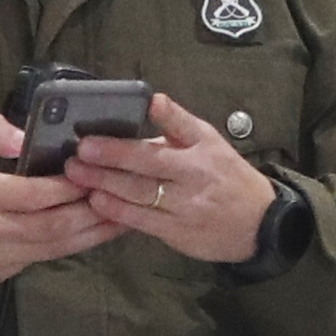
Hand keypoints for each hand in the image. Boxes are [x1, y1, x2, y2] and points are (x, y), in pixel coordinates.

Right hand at [0, 113, 122, 286]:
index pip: (33, 194)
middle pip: (53, 225)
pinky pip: (46, 257)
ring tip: (122, 215)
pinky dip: (73, 244)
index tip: (93, 171)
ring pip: (56, 247)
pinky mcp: (5, 272)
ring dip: (92, 232)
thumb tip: (24, 135)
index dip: (68, 186)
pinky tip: (93, 231)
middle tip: (119, 194)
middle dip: (91, 211)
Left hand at [68, 93, 279, 266]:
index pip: (168, 137)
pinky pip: (142, 221)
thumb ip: (178, 123)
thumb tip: (151, 101)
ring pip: (139, 195)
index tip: (111, 125)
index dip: (139, 132)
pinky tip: (97, 202)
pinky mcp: (178, 233)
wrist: (259, 223)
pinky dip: (117, 212)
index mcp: (201, 151)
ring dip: (104, 185)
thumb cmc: (228, 176)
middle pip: (146, 167)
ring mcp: (185, 208)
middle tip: (78, 153)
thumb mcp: (210, 141)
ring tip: (77, 176)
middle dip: (108, 160)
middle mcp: (194, 178)